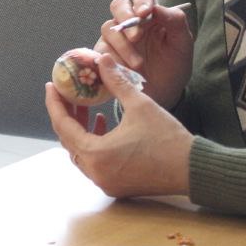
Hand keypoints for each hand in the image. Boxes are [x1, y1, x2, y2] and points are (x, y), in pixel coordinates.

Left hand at [45, 52, 192, 196]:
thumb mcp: (139, 104)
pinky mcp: (117, 186)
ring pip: (80, 153)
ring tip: (87, 107)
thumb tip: (102, 59)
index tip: (51, 86)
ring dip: (80, 130)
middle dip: (67, 115)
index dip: (55, 103)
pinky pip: (94, 163)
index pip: (63, 126)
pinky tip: (103, 125)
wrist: (193, 169)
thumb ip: (116, 81)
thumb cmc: (167, 137)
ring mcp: (106, 183)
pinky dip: (93, 144)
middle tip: (68, 94)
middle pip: (69, 140)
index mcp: (96, 154)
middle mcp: (96, 173)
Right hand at [95, 0, 193, 108]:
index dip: (141, 0)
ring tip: (138, 64)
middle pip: (119, 5)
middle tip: (137, 36)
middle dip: (126, 17)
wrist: (163, 94)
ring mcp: (115, 37)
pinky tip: (125, 70)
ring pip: (109, 28)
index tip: (145, 13)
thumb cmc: (173, 66)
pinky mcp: (104, 54)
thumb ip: (175, 22)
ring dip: (123, 45)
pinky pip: (100, 50)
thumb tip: (157, 7)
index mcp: (150, 14)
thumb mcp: (182, 44)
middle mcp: (130, 22)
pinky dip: (112, 59)